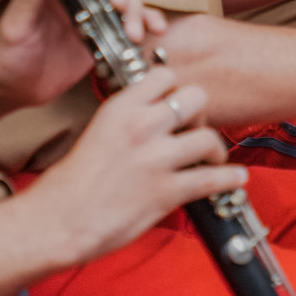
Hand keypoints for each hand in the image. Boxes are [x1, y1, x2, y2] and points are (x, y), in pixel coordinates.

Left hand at [0, 0, 162, 106]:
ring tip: (132, 31)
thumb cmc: (7, 53)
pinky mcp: (107, 36)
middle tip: (117, 2)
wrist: (14, 89)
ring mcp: (96, 13)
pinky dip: (148, 22)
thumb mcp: (15, 24)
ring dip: (135, 8)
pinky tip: (155, 30)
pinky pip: (132, 23)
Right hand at [24, 65, 243, 265]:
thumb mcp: (98, 131)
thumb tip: (157, 114)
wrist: (59, 220)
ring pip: (209, 138)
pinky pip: (212, 179)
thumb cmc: (72, 182)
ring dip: (217, 149)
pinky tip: (237, 178)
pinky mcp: (165, 191)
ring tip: (214, 158)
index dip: (176, 88)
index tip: (177, 104)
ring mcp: (155, 159)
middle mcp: (141, 126)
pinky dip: (230, 178)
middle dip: (201, 114)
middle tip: (195, 130)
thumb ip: (129, 119)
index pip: (165, 75)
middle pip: (196, 98)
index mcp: (120, 108)